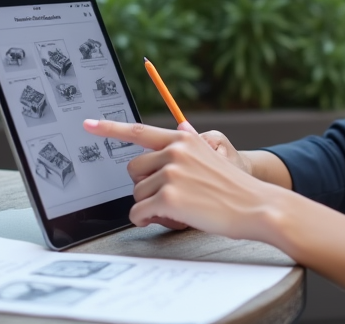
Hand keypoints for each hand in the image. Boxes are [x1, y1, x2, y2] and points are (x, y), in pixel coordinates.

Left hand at [82, 119, 280, 240]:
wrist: (257, 206)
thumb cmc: (235, 188)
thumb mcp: (213, 156)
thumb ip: (191, 145)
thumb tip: (181, 128)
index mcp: (183, 139)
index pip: (139, 131)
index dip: (109, 128)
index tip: (88, 124)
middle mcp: (175, 151)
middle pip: (133, 170)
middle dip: (145, 187)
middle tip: (167, 197)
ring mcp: (171, 173)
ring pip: (137, 194)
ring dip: (151, 206)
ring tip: (178, 209)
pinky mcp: (169, 197)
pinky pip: (139, 213)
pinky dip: (147, 221)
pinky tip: (168, 220)